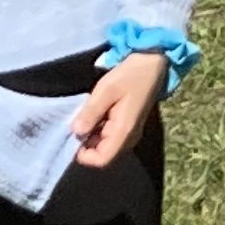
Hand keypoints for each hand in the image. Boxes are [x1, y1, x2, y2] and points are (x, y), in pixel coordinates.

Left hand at [69, 52, 166, 169]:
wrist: (151, 64)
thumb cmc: (129, 76)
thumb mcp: (106, 90)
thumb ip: (91, 112)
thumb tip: (75, 132)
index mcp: (124, 131)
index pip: (102, 159)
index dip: (83, 155)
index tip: (72, 137)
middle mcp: (128, 137)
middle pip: (102, 155)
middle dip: (85, 144)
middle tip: (77, 122)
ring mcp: (129, 132)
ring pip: (104, 146)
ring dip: (90, 137)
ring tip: (85, 115)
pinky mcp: (127, 126)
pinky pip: (109, 137)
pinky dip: (97, 131)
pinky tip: (94, 113)